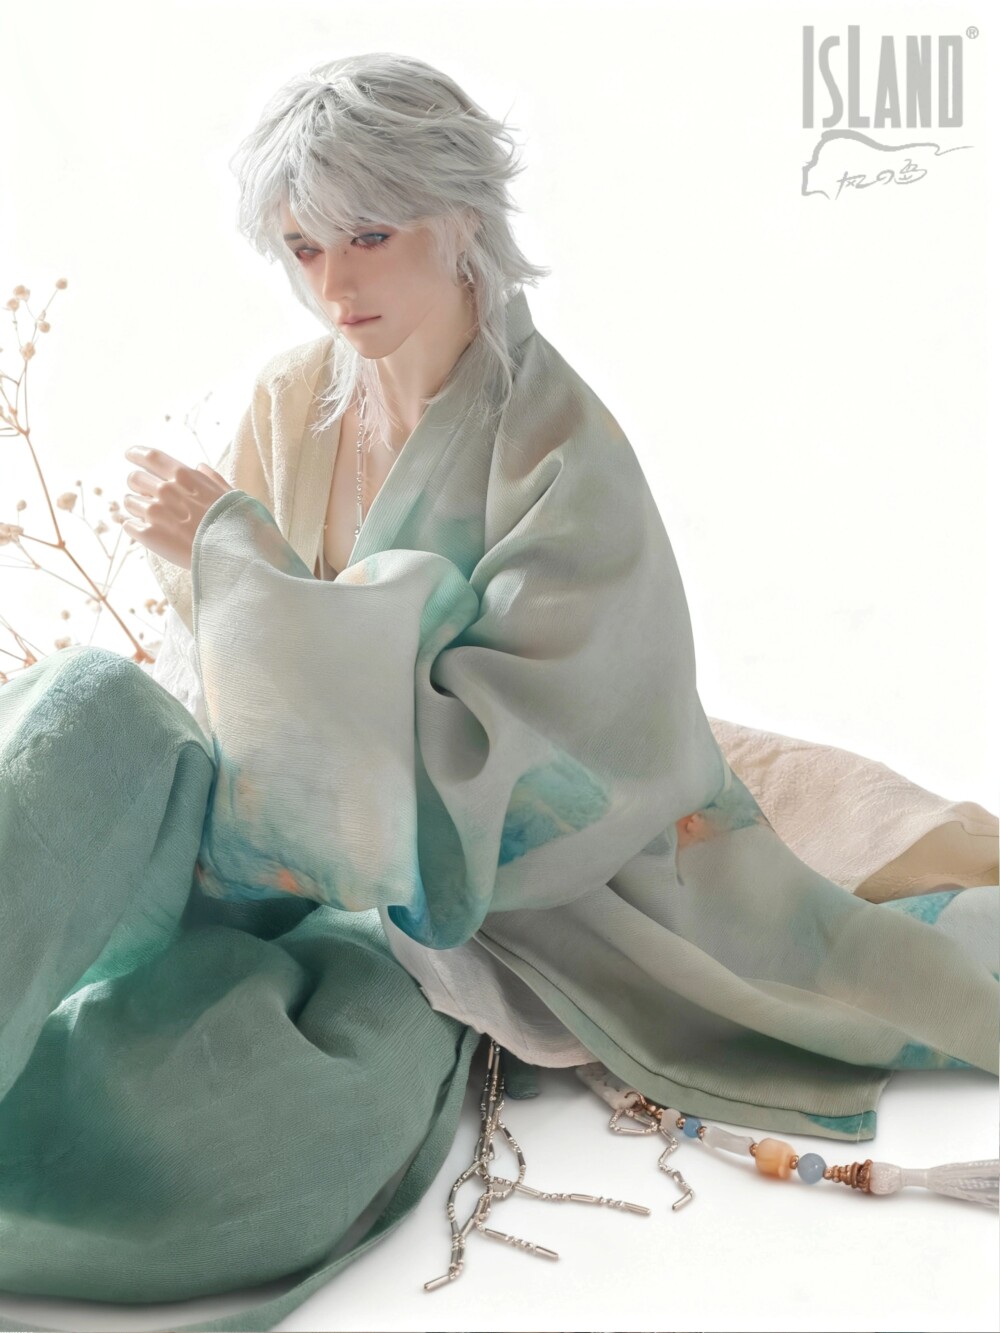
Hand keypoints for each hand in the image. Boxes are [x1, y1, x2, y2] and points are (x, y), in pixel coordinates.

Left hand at [122, 447, 233, 571]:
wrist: (232, 554)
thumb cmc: (235, 523)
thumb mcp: (229, 494)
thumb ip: (211, 479)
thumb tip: (200, 467)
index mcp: (185, 477)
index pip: (151, 457)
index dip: (137, 454)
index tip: (130, 455)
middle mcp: (166, 490)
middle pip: (135, 478)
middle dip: (137, 485)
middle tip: (143, 494)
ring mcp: (155, 513)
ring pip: (129, 502)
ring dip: (136, 508)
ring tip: (148, 518)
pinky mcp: (149, 535)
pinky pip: (129, 525)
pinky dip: (136, 528)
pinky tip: (148, 533)